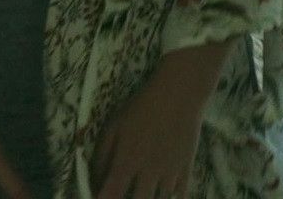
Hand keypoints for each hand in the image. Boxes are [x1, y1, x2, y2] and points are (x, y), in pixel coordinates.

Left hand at [87, 72, 207, 198]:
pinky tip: (164, 192)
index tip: (101, 198)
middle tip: (124, 194)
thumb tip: (96, 177)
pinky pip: (179, 195)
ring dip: (150, 198)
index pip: (111, 194)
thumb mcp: (114, 126)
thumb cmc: (142, 107)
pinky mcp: (186, 170)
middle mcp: (147, 172)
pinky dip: (171, 197)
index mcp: (126, 162)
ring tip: (143, 191)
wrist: (178, 95)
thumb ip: (102, 154)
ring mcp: (169, 173)